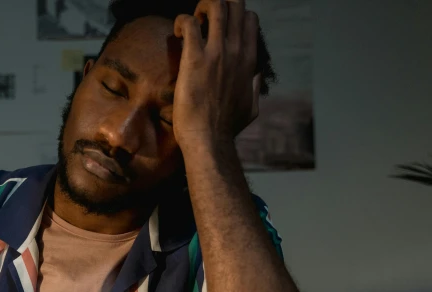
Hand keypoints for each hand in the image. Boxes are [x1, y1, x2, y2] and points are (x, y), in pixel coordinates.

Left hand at [172, 0, 261, 146]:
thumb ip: (255, 86)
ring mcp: (216, 53)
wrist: (210, 139)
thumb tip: (256, 76)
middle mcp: (235, 51)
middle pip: (235, 5)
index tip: (217, 31)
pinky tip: (175, 32)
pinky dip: (181, 21)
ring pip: (215, 6)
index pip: (249, 19)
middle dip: (217, 6)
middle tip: (203, 22)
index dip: (233, 17)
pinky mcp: (194, 59)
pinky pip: (188, 22)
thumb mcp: (252, 106)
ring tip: (191, 24)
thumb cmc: (227, 128)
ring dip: (201, 8)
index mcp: (249, 60)